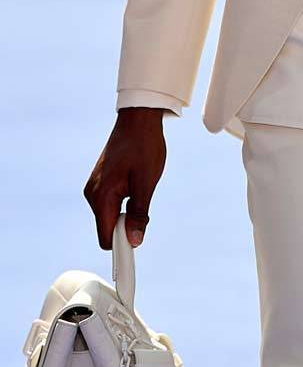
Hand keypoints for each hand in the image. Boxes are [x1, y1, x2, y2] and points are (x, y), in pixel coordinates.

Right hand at [83, 107, 166, 249]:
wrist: (138, 118)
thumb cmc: (144, 146)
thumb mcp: (146, 183)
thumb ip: (139, 213)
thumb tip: (134, 240)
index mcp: (101, 196)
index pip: (105, 238)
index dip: (121, 247)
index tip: (136, 248)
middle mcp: (92, 194)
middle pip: (107, 228)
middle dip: (126, 225)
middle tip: (144, 207)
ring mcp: (94, 186)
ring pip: (109, 214)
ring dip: (126, 211)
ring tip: (140, 187)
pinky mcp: (99, 181)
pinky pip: (110, 202)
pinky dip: (122, 201)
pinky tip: (134, 182)